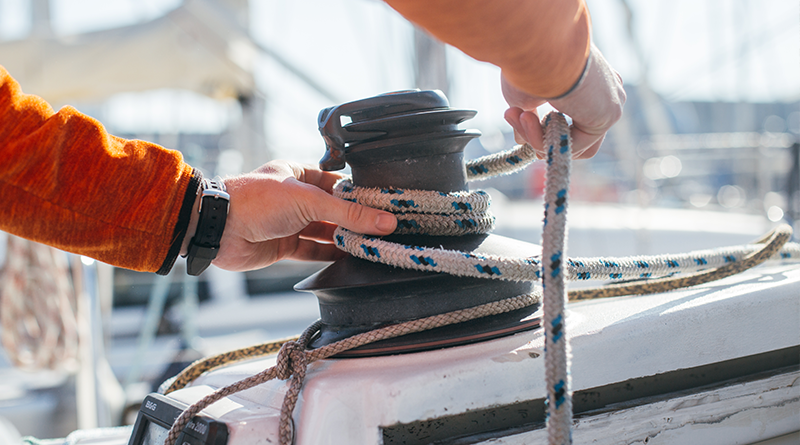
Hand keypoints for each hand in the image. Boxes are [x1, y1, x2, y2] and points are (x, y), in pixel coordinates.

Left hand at [203, 160, 396, 270]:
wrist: (218, 228)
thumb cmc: (255, 200)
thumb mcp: (309, 200)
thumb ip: (348, 213)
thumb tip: (384, 221)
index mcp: (299, 173)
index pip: (339, 184)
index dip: (361, 195)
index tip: (385, 207)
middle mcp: (295, 196)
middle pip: (334, 209)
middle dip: (356, 220)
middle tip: (385, 229)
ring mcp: (289, 222)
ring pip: (325, 231)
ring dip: (345, 239)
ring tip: (372, 245)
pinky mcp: (284, 245)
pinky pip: (313, 251)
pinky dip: (330, 255)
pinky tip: (349, 258)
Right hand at [502, 43, 625, 158]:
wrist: (537, 46)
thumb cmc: (527, 62)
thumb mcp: (524, 94)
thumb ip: (528, 117)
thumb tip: (520, 140)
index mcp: (589, 77)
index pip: (574, 115)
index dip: (546, 128)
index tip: (517, 116)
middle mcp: (606, 88)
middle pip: (576, 134)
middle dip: (542, 137)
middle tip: (516, 119)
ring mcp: (611, 100)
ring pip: (574, 142)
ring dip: (539, 139)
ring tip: (519, 117)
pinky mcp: (610, 113)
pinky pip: (575, 144)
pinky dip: (547, 140)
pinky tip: (528, 120)